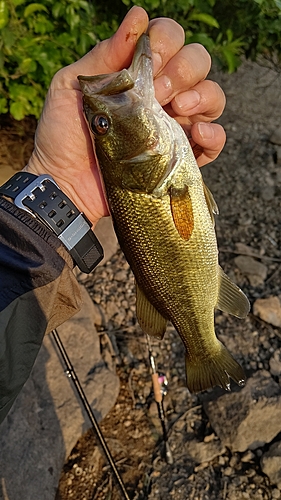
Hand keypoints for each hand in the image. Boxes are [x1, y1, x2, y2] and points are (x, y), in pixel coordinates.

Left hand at [26, 6, 225, 226]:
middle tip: (158, 92)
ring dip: (202, 94)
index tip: (149, 64)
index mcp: (137, 74)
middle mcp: (161, 95)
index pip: (170, 39)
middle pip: (198, 62)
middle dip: (184, 69)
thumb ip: (104, 55)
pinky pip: (215, 140)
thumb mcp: (72, 87)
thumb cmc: (63, 135)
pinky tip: (196, 132)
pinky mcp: (181, 158)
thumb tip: (139, 15)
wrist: (66, 183)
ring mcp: (174, 126)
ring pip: (213, 95)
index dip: (166, 43)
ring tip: (177, 107)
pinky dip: (214, 133)